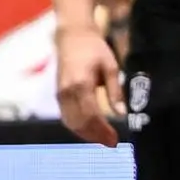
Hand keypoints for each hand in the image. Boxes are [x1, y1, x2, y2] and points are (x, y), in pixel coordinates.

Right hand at [55, 24, 124, 147]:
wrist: (72, 37)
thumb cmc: (94, 48)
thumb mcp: (110, 67)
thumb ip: (114, 91)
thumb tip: (122, 113)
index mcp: (81, 85)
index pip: (91, 116)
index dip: (103, 130)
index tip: (115, 139)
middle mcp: (67, 92)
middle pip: (79, 122)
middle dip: (95, 135)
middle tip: (111, 143)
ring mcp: (60, 94)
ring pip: (70, 122)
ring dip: (85, 133)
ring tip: (101, 139)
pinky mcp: (58, 95)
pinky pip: (66, 116)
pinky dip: (77, 126)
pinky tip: (89, 129)